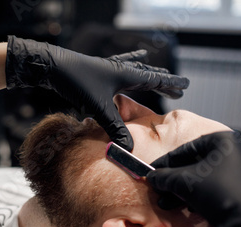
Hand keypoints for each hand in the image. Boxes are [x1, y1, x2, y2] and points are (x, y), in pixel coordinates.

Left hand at [5, 35, 189, 151]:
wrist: (53, 67)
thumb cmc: (77, 82)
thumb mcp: (98, 107)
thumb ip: (115, 127)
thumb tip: (129, 148)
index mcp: (126, 76)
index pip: (155, 80)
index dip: (171, 84)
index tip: (186, 85)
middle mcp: (120, 70)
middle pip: (148, 76)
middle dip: (163, 83)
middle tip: (177, 88)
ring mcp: (108, 69)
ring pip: (134, 72)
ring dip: (148, 76)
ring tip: (157, 76)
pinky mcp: (97, 72)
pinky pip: (119, 70)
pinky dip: (128, 67)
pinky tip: (129, 63)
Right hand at [146, 131, 240, 226]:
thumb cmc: (217, 192)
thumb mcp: (183, 181)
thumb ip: (164, 176)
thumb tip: (151, 177)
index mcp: (224, 140)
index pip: (186, 148)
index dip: (165, 162)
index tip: (152, 171)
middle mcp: (236, 152)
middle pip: (195, 164)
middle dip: (173, 180)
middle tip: (158, 189)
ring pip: (203, 178)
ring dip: (182, 191)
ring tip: (166, 203)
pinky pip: (216, 188)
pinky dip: (198, 196)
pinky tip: (187, 208)